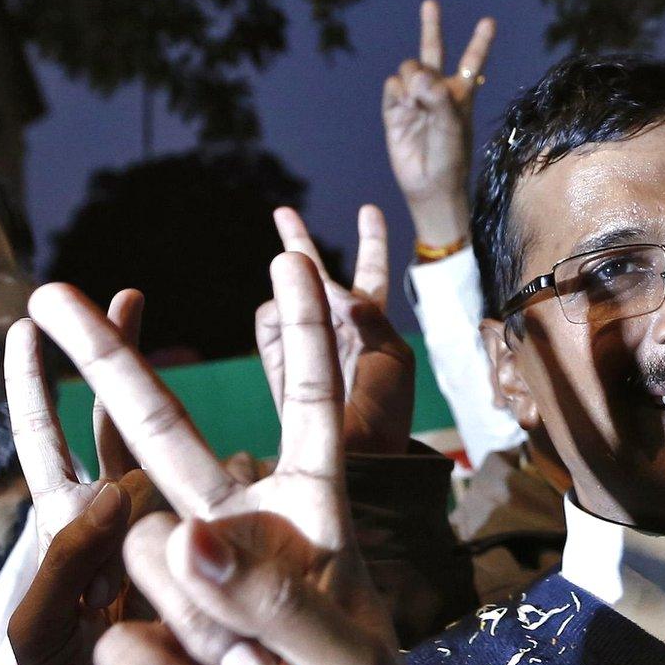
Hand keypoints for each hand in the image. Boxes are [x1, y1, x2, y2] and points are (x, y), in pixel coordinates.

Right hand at [26, 254, 422, 664]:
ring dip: (200, 632)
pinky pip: (120, 639)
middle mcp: (241, 538)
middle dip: (117, 367)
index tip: (288, 260)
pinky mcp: (140, 648)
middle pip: (171, 438)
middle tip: (56, 296)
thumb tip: (188, 534)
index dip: (302, 335)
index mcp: (312, 521)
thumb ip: (279, 603)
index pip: (306, 411)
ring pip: (144, 560)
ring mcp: (184, 592)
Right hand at [256, 206, 415, 454]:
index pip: (372, 273)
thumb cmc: (388, 410)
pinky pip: (268, 319)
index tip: (369, 210)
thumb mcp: (395, 357)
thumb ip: (370, 314)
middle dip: (300, 242)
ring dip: (300, 297)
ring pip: (290, 295)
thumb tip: (335, 290)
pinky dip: (280, 320)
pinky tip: (295, 341)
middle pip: (318, 274)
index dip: (371, 241)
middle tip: (281, 212)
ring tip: (316, 332)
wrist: (355, 454)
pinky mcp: (276, 358)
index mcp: (375, 324)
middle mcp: (338, 327)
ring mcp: (304, 340)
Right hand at [383, 0, 495, 248]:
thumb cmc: (451, 157)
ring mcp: (415, 98)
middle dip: (431, 26)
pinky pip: (392, 87)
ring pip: (409, 68)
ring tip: (420, 104)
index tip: (489, 21)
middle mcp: (438, 90)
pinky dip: (398, 95)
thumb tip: (417, 75)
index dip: (480, 41)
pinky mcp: (394, 109)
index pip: (472, 61)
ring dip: (414, 79)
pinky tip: (405, 110)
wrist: (430, 185)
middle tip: (430, 3)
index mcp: (461, 92)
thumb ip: (438, 96)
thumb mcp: (452, 126)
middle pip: (434, 50)